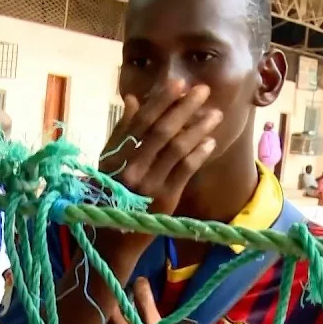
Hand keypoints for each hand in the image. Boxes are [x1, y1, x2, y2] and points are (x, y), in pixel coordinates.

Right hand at [99, 80, 222, 224]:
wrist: (111, 240)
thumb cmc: (108, 196)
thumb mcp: (108, 163)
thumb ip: (121, 132)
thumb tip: (133, 99)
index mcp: (114, 156)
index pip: (140, 122)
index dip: (160, 101)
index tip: (178, 83)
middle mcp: (130, 168)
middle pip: (161, 131)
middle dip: (184, 107)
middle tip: (203, 90)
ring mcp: (148, 184)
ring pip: (177, 148)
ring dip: (198, 128)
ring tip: (214, 114)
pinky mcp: (165, 198)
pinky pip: (186, 170)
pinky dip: (199, 153)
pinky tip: (210, 141)